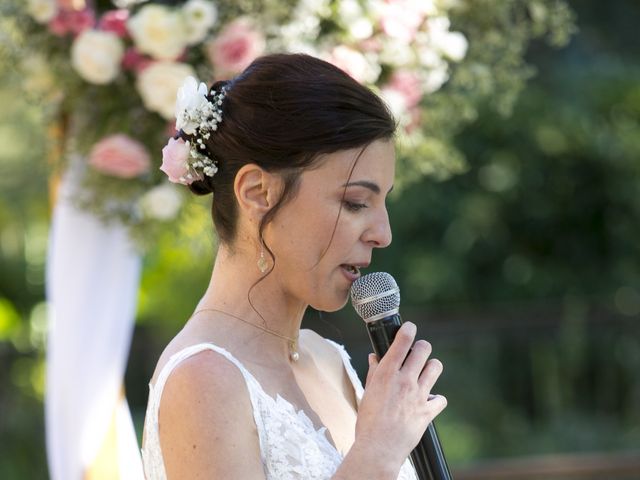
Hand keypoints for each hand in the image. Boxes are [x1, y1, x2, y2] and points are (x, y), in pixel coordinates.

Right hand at [354, 322, 446, 469]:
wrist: (378, 448)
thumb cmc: (368, 422)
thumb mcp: (367, 393)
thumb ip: (374, 373)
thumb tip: (374, 358)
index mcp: (386, 374)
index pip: (402, 341)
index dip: (408, 329)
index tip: (410, 327)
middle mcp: (405, 380)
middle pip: (423, 349)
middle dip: (421, 347)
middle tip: (418, 353)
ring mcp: (418, 395)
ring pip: (435, 367)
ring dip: (431, 367)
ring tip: (425, 374)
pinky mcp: (428, 411)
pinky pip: (441, 398)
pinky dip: (435, 399)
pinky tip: (428, 401)